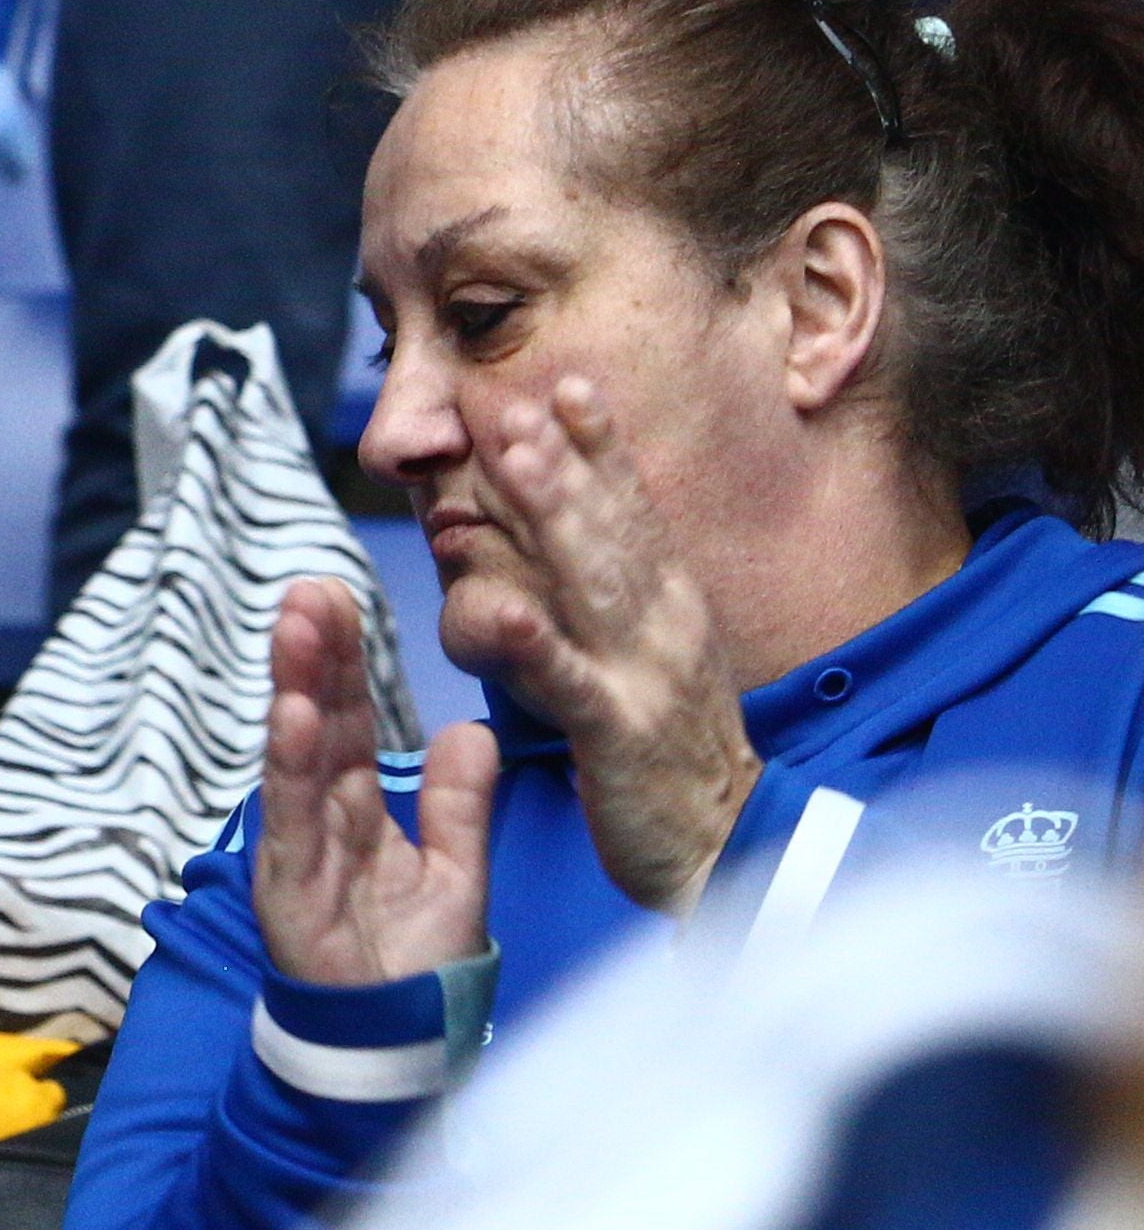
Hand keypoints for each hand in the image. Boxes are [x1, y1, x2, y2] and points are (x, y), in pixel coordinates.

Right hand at [251, 578, 504, 985]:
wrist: (399, 1045)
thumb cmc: (416, 965)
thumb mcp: (456, 876)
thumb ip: (459, 806)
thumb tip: (468, 731)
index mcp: (361, 806)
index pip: (352, 718)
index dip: (346, 661)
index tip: (340, 596)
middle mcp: (324, 814)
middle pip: (319, 720)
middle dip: (314, 654)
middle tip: (311, 588)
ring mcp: (301, 845)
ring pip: (298, 753)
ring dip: (296, 686)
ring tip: (299, 626)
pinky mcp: (289, 883)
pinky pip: (292, 814)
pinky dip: (290, 764)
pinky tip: (294, 713)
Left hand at [434, 371, 761, 913]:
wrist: (730, 847)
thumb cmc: (668, 745)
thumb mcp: (642, 651)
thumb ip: (600, 587)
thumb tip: (560, 518)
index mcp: (670, 605)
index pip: (634, 514)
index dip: (602, 449)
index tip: (566, 382)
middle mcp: (664, 626)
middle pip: (609, 532)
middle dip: (565, 461)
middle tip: (518, 399)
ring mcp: (645, 675)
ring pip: (591, 584)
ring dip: (555, 515)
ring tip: (516, 456)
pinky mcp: (618, 732)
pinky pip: (571, 681)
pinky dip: (535, 644)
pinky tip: (498, 610)